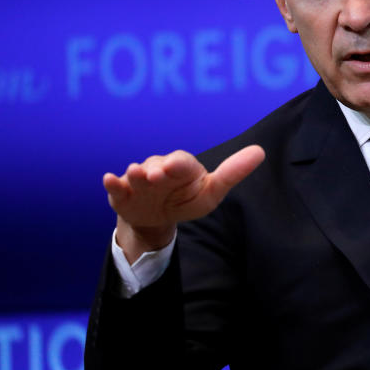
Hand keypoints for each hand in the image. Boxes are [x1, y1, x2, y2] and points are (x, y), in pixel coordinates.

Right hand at [103, 145, 265, 261]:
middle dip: (157, 169)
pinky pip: (115, 187)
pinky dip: (112, 184)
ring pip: (136, 175)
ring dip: (135, 175)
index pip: (182, 162)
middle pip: (157, 165)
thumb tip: (260, 151)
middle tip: (156, 175)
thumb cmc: (187, 200)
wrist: (157, 218)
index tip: (174, 168)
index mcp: (182, 167)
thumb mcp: (211, 192)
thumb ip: (232, 173)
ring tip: (137, 175)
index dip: (178, 165)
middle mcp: (159, 168)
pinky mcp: (122, 193)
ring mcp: (139, 180)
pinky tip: (109, 179)